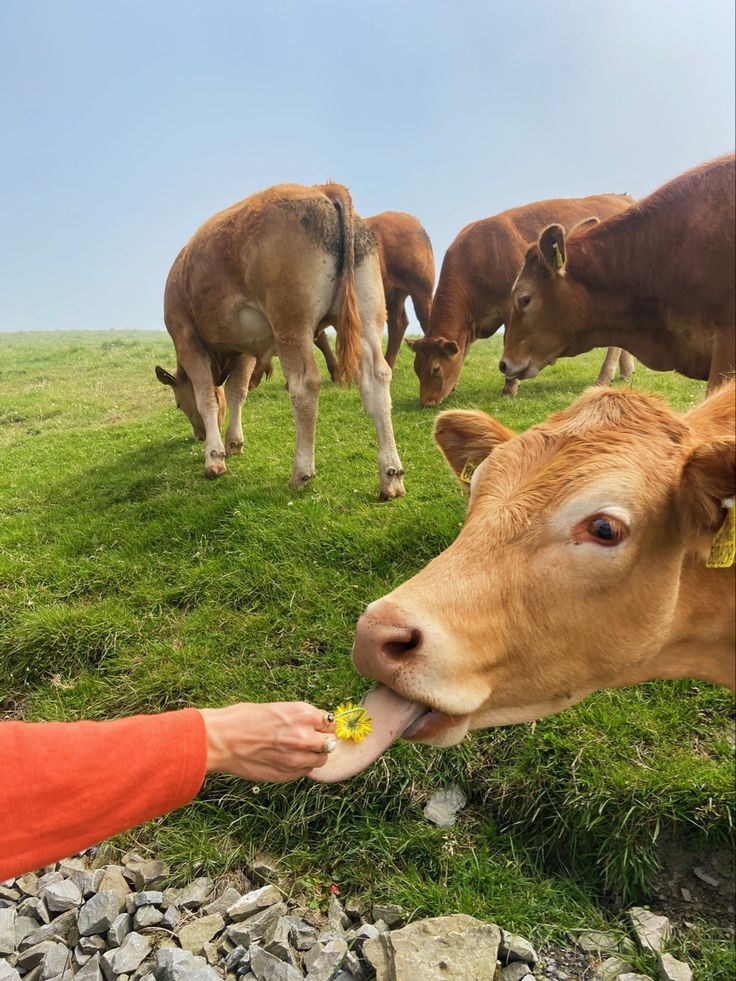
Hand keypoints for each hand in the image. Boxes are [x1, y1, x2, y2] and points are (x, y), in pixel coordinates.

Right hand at [199, 702, 336, 782]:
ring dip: (313, 756)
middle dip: (321, 741)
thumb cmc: (243, 719)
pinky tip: (286, 759)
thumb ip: (300, 718)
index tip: (318, 727)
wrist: (221, 739)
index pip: (329, 722)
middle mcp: (304, 737)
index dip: (323, 725)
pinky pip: (304, 771)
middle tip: (310, 740)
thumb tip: (316, 724)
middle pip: (329, 743)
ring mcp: (296, 759)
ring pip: (320, 760)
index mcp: (302, 714)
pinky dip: (300, 766)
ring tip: (296, 751)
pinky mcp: (286, 775)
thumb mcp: (277, 708)